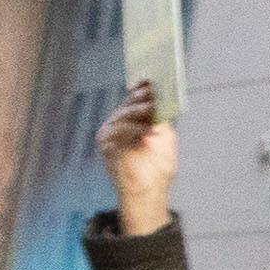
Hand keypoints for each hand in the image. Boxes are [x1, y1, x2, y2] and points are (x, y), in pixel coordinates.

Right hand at [98, 78, 176, 233]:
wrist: (147, 189)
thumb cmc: (157, 164)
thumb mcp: (164, 136)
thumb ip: (159, 118)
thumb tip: (160, 99)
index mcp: (132, 119)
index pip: (135, 99)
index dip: (141, 89)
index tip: (150, 79)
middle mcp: (119, 123)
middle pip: (128, 105)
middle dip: (140, 97)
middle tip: (151, 91)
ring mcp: (110, 132)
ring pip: (123, 115)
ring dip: (138, 111)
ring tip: (151, 107)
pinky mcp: (106, 144)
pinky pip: (118, 131)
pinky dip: (134, 129)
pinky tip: (147, 129)